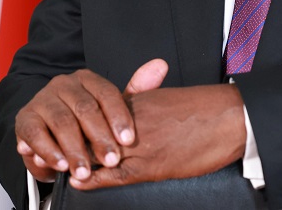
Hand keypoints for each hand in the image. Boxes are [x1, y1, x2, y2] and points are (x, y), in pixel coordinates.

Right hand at [15, 59, 168, 182]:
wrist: (50, 130)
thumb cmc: (86, 121)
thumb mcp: (111, 109)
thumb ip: (136, 90)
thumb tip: (161, 65)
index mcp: (88, 79)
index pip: (107, 94)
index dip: (119, 117)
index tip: (129, 140)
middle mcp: (64, 84)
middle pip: (85, 109)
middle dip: (100, 138)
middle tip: (112, 161)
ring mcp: (43, 100)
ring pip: (61, 122)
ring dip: (75, 149)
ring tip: (85, 170)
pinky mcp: (25, 119)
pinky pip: (35, 134)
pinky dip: (48, 151)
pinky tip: (60, 165)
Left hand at [69, 83, 245, 189]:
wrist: (232, 117)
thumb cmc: (207, 109)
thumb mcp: (169, 100)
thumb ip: (146, 104)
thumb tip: (129, 119)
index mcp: (139, 101)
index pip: (96, 113)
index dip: (76, 123)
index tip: (60, 129)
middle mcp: (134, 120)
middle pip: (90, 131)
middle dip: (69, 141)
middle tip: (49, 150)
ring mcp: (141, 142)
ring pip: (97, 153)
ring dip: (77, 161)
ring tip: (60, 168)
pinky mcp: (152, 164)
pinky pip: (114, 174)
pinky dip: (93, 178)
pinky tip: (80, 182)